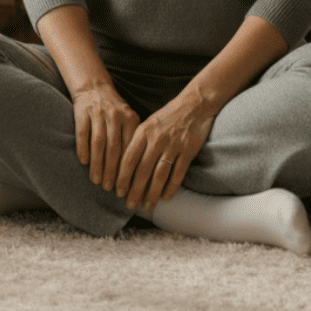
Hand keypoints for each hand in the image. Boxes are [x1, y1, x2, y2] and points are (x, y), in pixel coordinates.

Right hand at [71, 84, 140, 192]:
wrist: (94, 87)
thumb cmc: (114, 112)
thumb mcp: (128, 121)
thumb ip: (133, 141)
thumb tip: (139, 175)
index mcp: (130, 119)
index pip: (130, 149)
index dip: (128, 170)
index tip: (126, 187)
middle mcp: (115, 115)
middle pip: (114, 148)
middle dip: (112, 171)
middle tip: (109, 189)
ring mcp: (98, 112)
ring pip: (98, 143)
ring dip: (97, 164)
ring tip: (96, 181)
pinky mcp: (82, 111)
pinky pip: (83, 133)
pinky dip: (83, 149)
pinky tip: (84, 162)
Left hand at [114, 90, 215, 213]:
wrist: (194, 104)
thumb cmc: (168, 116)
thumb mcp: (148, 123)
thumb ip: (138, 141)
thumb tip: (125, 165)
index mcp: (143, 131)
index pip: (128, 158)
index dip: (121, 177)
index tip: (117, 191)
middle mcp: (156, 139)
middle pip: (142, 170)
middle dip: (134, 190)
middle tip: (129, 205)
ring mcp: (173, 145)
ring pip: (159, 175)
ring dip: (152, 193)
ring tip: (147, 206)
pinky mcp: (188, 150)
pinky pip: (178, 173)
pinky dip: (171, 187)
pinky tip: (166, 198)